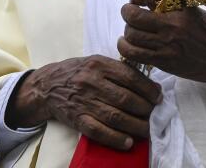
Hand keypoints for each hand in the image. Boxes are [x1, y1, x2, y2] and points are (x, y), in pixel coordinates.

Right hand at [5, 55, 160, 150]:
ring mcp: (83, 102)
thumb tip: (149, 85)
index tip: (158, 97)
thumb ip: (120, 70)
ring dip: (135, 125)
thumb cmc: (79, 72)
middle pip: (125, 98)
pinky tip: (128, 142)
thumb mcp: (98, 62)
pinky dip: (115, 138)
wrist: (47, 86)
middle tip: (155, 114)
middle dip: (145, 109)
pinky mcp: (76, 119)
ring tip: (147, 129)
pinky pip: (98, 131)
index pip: (130, 77)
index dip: (148, 89)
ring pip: (114, 116)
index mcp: (100, 65)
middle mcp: (91, 82)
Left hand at [118, 0, 205, 107]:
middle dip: (127, 12)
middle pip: (134, 16)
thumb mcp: (197, 12)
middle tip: (129, 13)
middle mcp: (173, 24)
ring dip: (127, 31)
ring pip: (131, 34)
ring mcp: (167, 43)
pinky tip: (128, 44)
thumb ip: (175, 3)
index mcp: (183, 8)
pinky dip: (125, 47)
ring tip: (131, 30)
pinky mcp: (163, 60)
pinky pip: (134, 53)